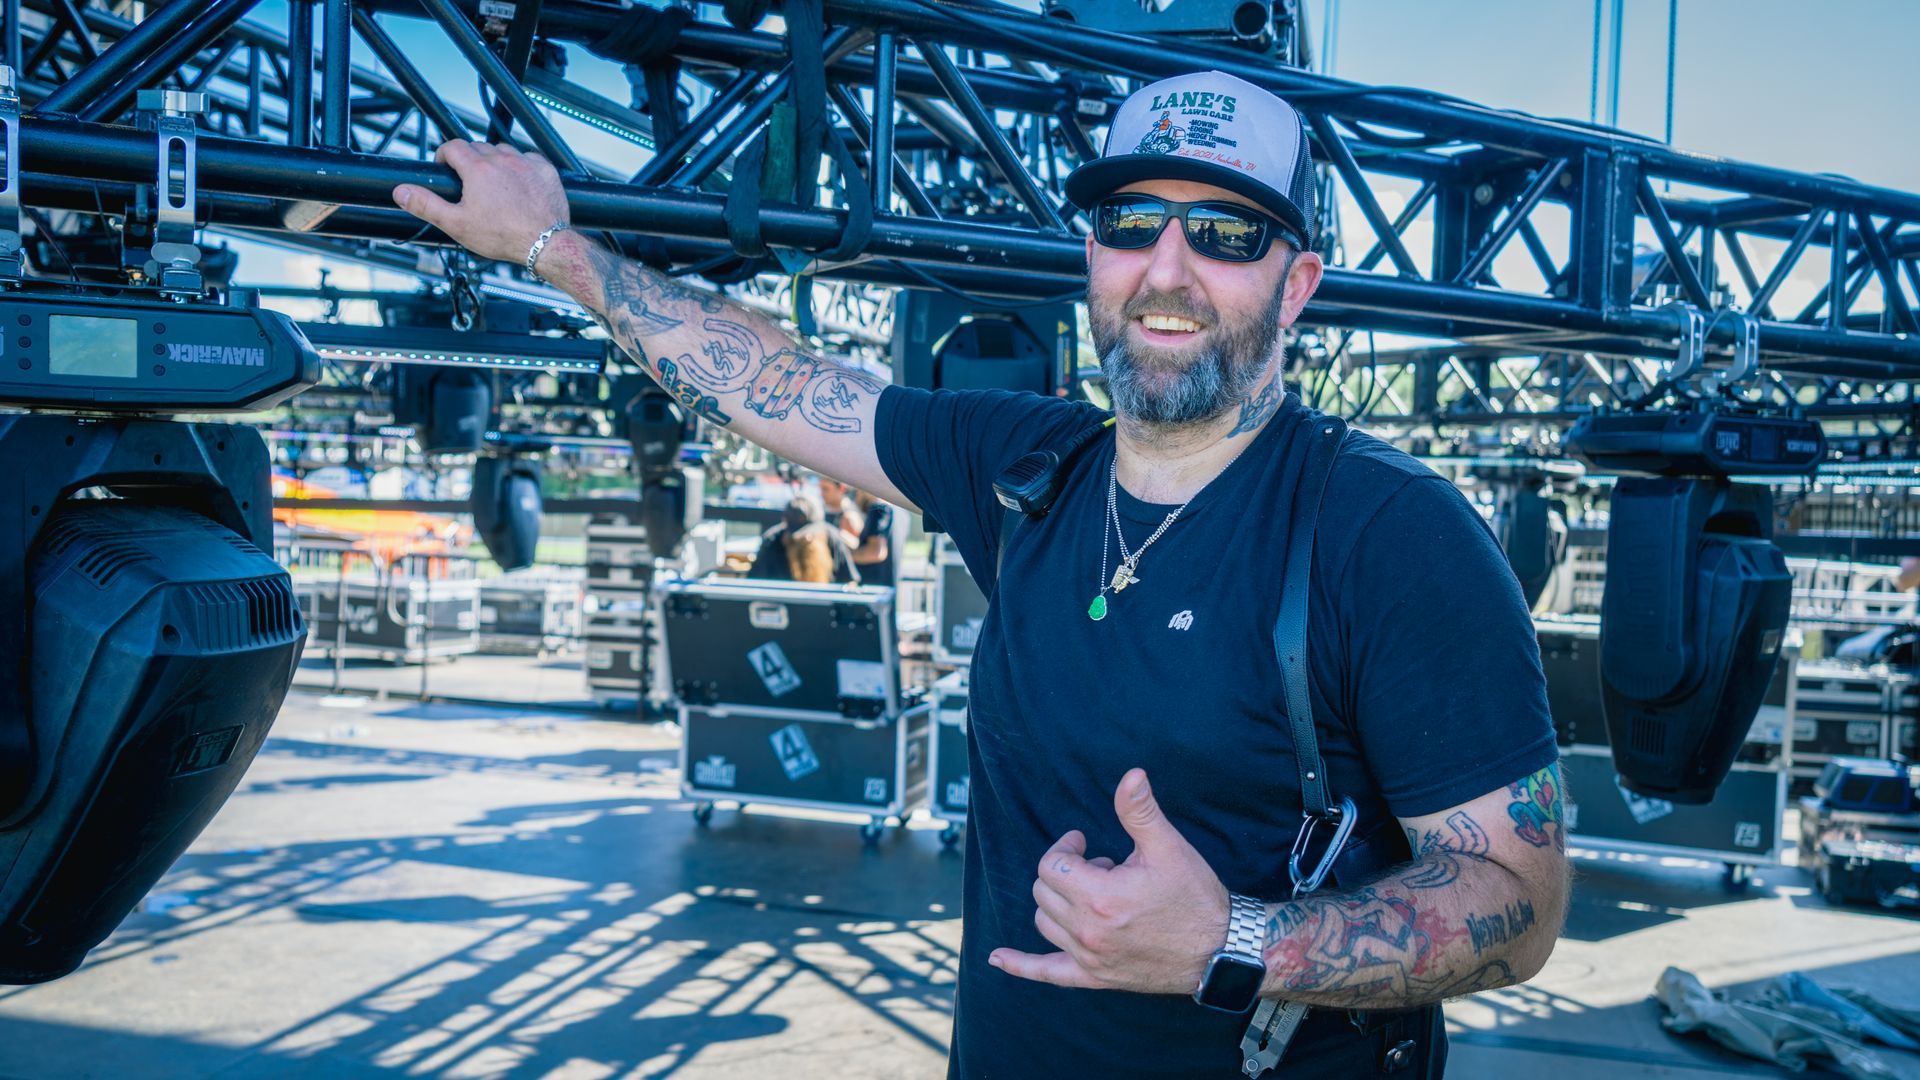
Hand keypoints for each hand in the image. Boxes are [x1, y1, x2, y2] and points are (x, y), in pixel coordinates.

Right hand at [391, 140, 570, 263]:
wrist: (544, 243)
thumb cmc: (503, 236)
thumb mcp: (457, 224)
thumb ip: (426, 205)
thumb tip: (401, 191)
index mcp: (478, 168)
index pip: (452, 146)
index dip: (444, 155)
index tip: (444, 167)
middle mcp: (502, 159)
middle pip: (477, 147)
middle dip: (468, 159)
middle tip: (468, 181)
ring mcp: (526, 163)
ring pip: (503, 150)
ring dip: (494, 161)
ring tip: (492, 183)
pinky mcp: (546, 170)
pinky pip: (528, 158)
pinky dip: (520, 166)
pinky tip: (518, 184)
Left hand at [990, 769, 1229, 993]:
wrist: (1219, 950)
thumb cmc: (1195, 897)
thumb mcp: (1169, 848)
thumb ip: (1140, 811)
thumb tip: (1131, 775)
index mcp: (1100, 896)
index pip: (1051, 865)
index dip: (1065, 849)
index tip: (1085, 844)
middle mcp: (1088, 931)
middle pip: (1043, 891)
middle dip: (1064, 872)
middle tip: (1099, 867)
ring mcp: (1089, 958)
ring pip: (1044, 922)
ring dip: (1057, 902)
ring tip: (1093, 895)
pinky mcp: (1095, 978)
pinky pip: (1047, 974)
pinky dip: (1021, 965)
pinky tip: (997, 958)